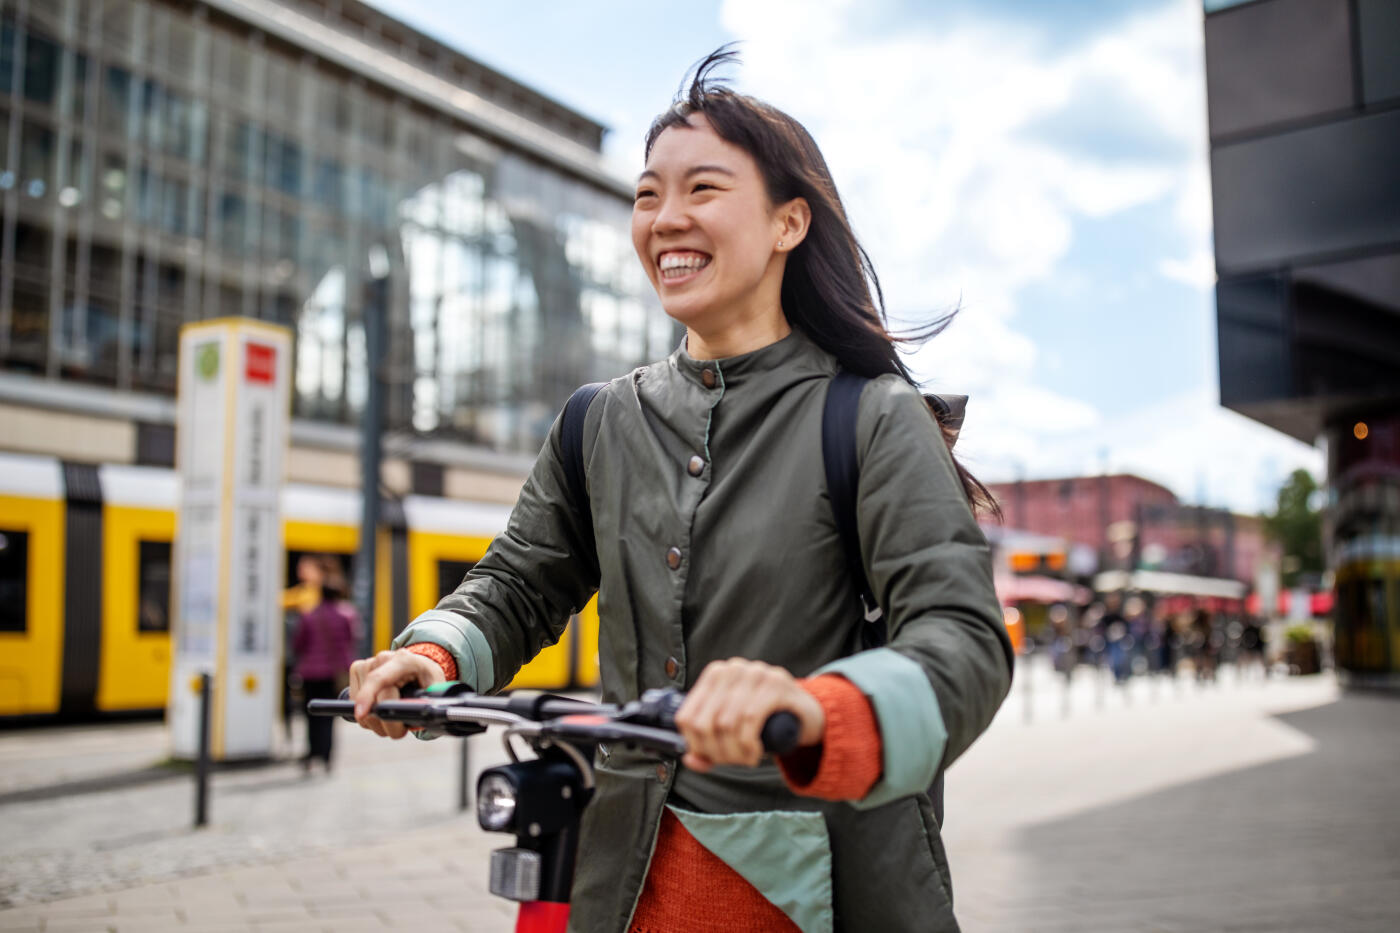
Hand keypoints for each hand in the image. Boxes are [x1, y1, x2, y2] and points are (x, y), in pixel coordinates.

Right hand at [348, 649, 446, 738]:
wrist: (418, 663)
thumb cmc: (426, 677)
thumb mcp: (435, 688)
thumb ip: (427, 702)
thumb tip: (420, 716)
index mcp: (404, 661)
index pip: (379, 679)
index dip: (367, 697)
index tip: (361, 714)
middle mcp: (382, 659)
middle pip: (372, 700)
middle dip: (385, 724)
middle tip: (400, 729)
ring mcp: (367, 663)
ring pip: (360, 705)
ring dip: (374, 720)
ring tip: (391, 714)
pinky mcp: (357, 669)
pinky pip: (353, 702)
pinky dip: (365, 712)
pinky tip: (380, 706)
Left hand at [674, 658, 824, 771]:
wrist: (807, 713)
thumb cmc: (765, 722)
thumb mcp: (733, 732)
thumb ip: (709, 747)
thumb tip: (690, 760)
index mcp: (715, 674)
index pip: (686, 716)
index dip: (695, 745)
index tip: (712, 758)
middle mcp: (733, 669)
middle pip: (705, 723)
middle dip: (717, 752)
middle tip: (734, 761)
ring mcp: (756, 673)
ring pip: (727, 723)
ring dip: (734, 752)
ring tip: (746, 759)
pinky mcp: (777, 684)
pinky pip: (750, 718)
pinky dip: (748, 743)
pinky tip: (755, 752)